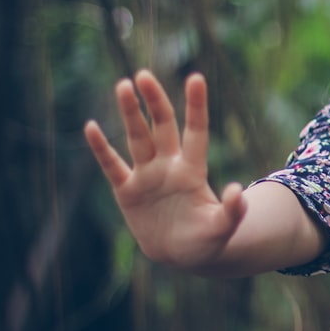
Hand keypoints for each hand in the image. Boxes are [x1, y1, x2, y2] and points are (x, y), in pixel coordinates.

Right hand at [84, 70, 246, 271]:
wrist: (182, 256)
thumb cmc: (206, 241)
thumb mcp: (223, 228)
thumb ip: (233, 211)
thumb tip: (238, 189)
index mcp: (193, 170)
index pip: (196, 131)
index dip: (196, 106)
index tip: (196, 77)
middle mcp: (169, 166)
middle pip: (162, 126)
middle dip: (155, 101)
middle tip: (144, 75)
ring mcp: (147, 176)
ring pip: (137, 138)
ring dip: (130, 113)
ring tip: (123, 85)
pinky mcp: (127, 191)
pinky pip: (112, 165)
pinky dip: (101, 148)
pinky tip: (91, 127)